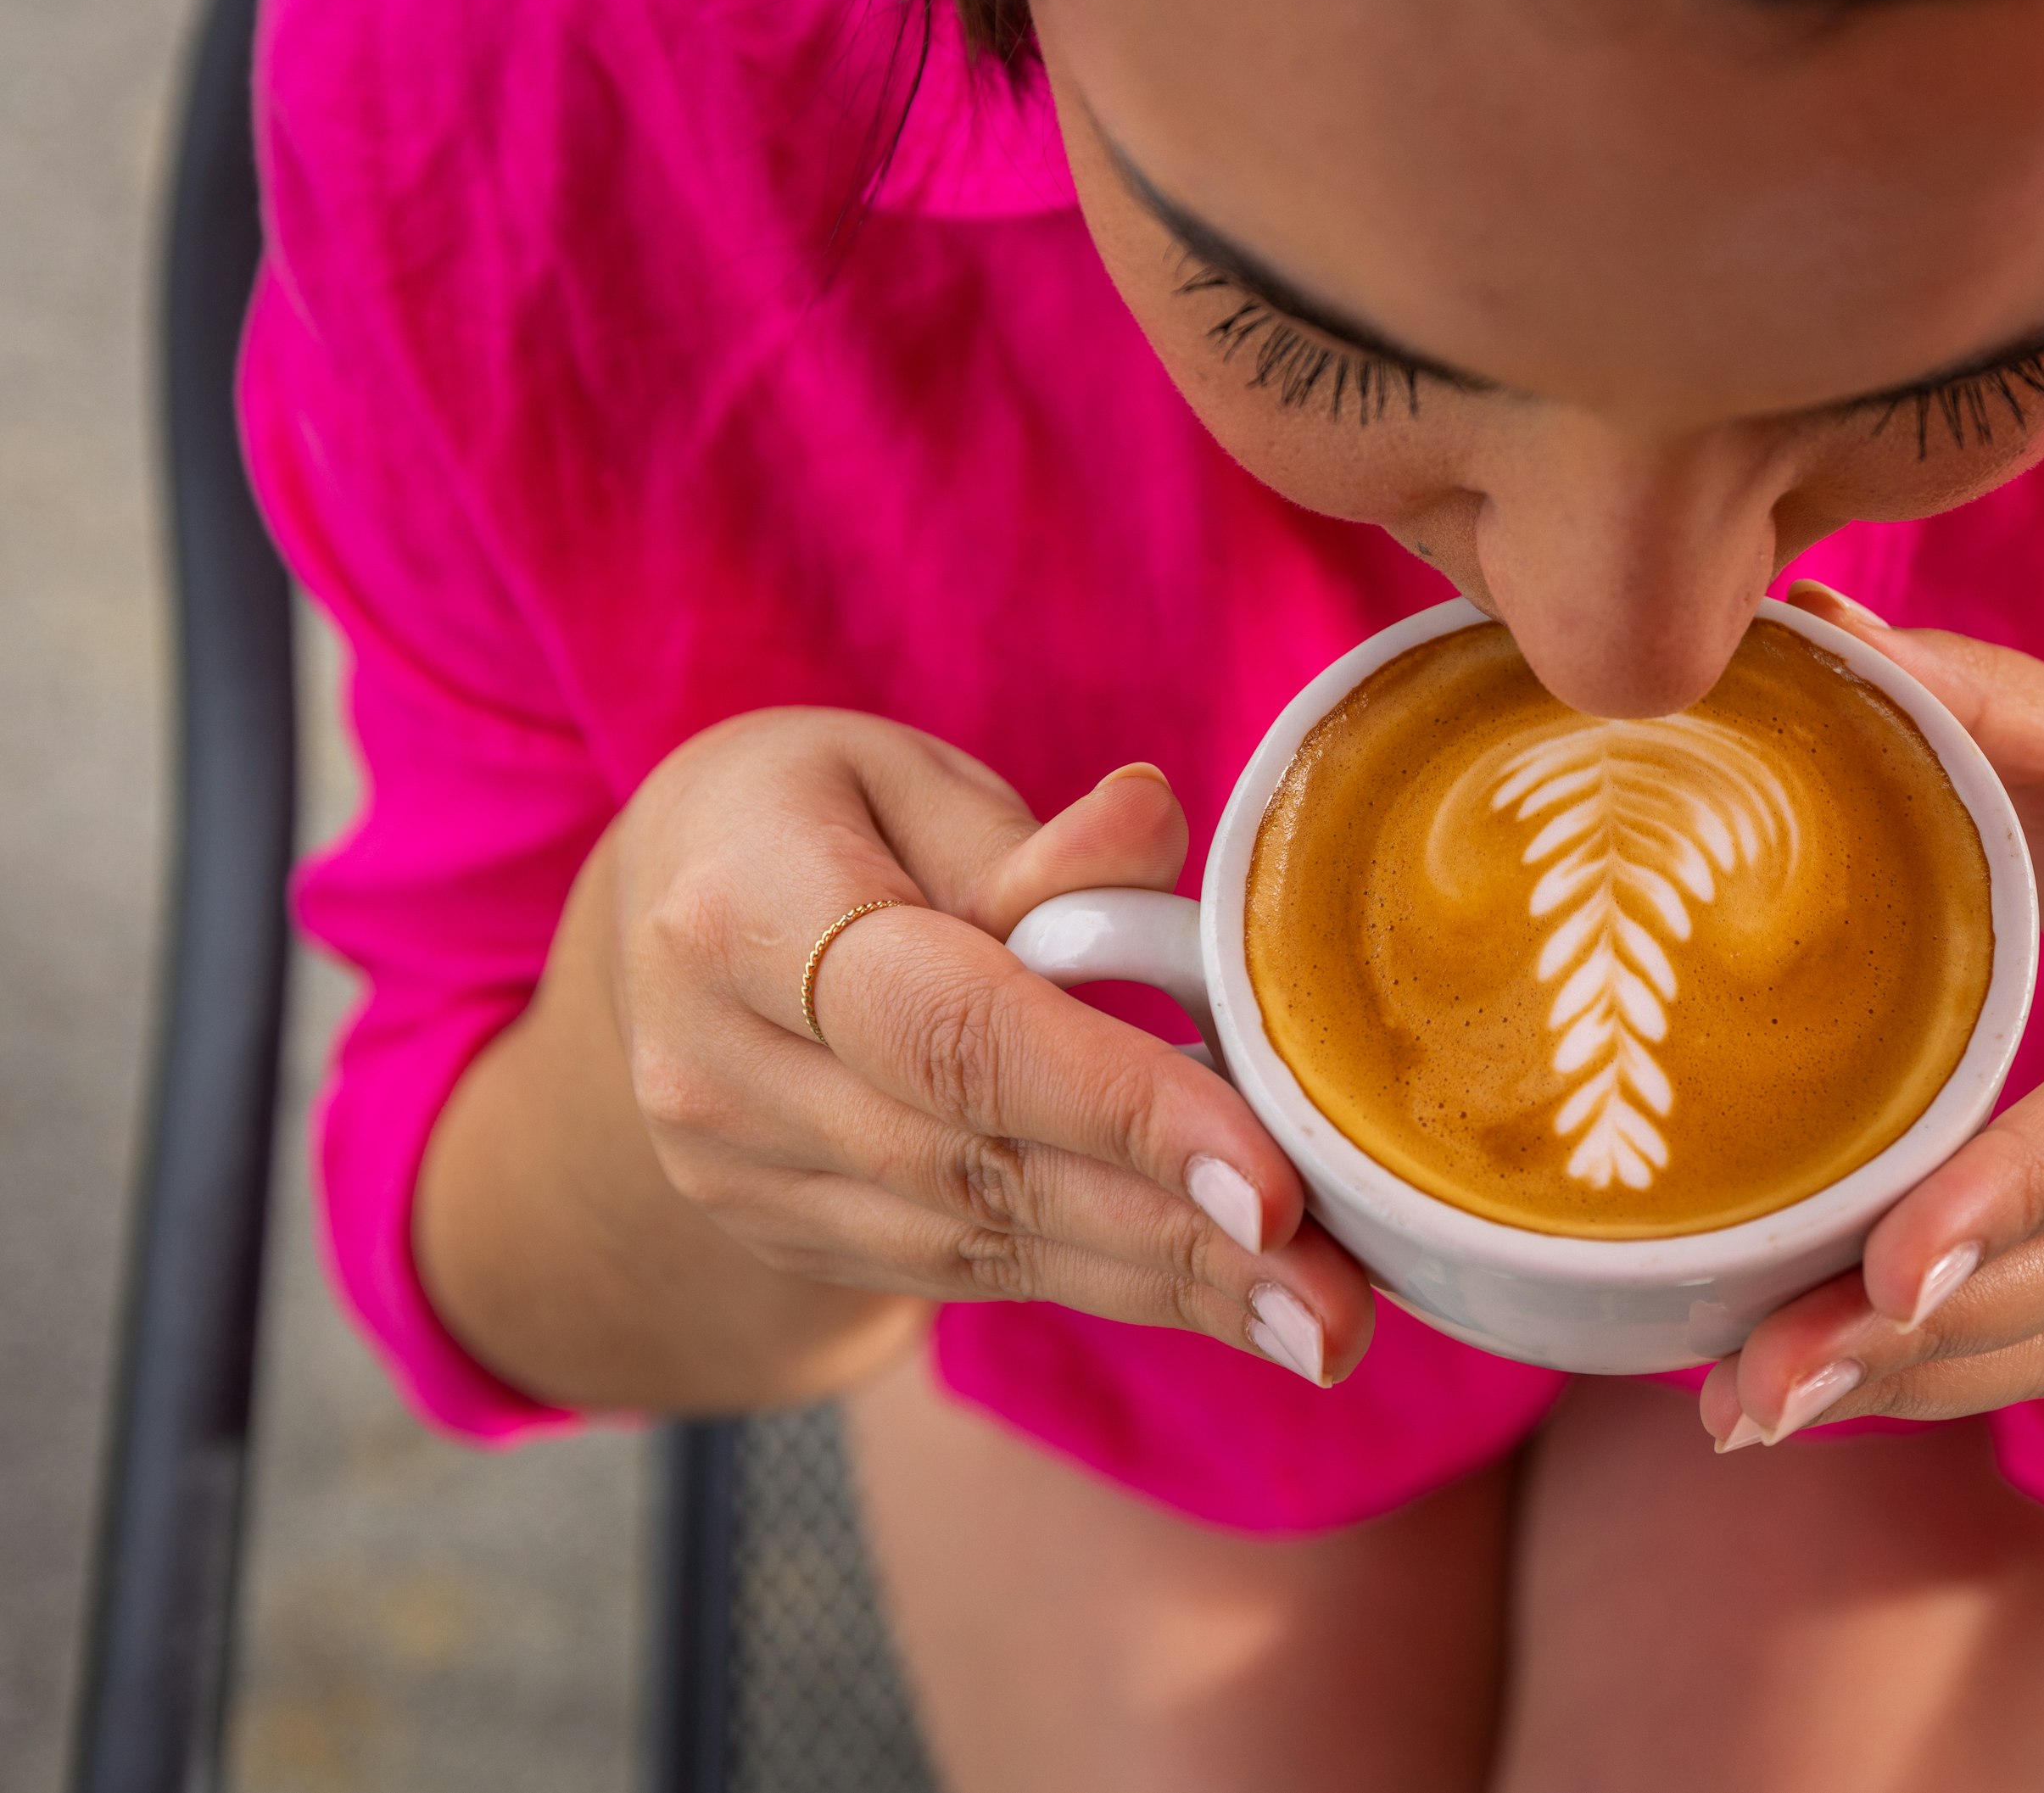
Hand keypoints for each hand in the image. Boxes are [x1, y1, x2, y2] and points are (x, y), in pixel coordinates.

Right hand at [432, 707, 1371, 1405]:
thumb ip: (1029, 842)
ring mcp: (745, 1173)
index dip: (1117, 1106)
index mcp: (740, 914)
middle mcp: (721, 1068)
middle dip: (1180, 1237)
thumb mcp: (895, 776)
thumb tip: (1154, 824)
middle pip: (985, 1164)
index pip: (954, 1029)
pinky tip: (1237, 1302)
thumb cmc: (807, 817)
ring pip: (990, 1241)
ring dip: (1170, 1286)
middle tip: (1338, 1299)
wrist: (653, 930)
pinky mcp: (794, 1234)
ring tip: (1323, 1319)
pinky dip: (1114, 1283)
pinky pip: (974, 1269)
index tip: (1265, 1177)